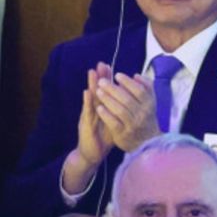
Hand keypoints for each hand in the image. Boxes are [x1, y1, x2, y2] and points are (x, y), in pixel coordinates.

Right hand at [63, 64, 118, 193]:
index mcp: (103, 108)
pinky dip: (87, 102)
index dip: (107, 79)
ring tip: (92, 72)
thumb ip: (120, 110)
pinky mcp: (85, 125)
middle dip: (100, 77)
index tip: (110, 66)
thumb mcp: (115, 121)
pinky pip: (87, 112)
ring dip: (91, 85)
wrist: (92, 153)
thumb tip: (130, 100)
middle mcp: (95, 110)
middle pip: (98, 91)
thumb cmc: (104, 137)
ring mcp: (89, 116)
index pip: (106, 91)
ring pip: (91, 98)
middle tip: (101, 63)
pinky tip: (87, 92)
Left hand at [93, 71, 159, 151]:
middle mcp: (142, 115)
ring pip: (119, 110)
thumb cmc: (146, 117)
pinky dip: (106, 115)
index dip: (128, 82)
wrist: (147, 142)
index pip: (140, 91)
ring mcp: (132, 125)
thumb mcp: (150, 103)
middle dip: (113, 89)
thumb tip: (136, 76)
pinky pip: (113, 123)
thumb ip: (146, 88)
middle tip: (101, 81)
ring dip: (107, 99)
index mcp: (149, 105)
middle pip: (127, 99)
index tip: (117, 75)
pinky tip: (99, 107)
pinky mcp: (123, 134)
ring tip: (98, 91)